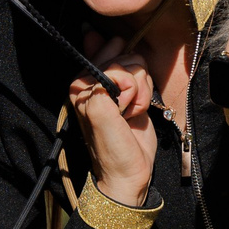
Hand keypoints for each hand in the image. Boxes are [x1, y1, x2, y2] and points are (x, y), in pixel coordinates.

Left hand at [68, 32, 155, 206]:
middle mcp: (96, 82)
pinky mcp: (134, 95)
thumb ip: (104, 84)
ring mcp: (116, 88)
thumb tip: (120, 69)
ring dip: (140, 91)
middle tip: (124, 107)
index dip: (119, 75)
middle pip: (126, 56)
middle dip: (131, 83)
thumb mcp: (99, 114)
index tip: (117, 97)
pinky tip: (137, 112)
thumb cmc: (110, 148)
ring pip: (139, 66)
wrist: (129, 172)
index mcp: (81, 84)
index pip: (107, 56)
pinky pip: (147, 79)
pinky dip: (146, 96)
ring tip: (130, 112)